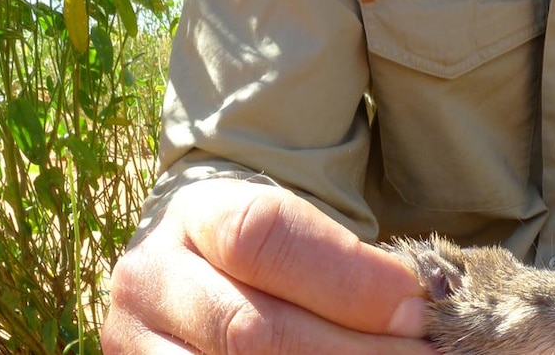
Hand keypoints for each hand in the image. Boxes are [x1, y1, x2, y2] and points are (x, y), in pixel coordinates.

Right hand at [102, 178, 435, 353]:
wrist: (197, 268)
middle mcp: (152, 277)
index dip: (349, 279)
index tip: (418, 309)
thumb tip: (417, 310)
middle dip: (352, 351)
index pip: (266, 237)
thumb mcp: (300, 231)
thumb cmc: (271, 249)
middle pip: (251, 328)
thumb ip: (348, 263)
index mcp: (198, 213)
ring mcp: (136, 341)